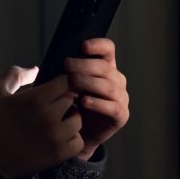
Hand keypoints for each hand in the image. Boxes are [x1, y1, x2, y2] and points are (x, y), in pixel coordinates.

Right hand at [0, 66, 84, 178]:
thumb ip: (15, 74)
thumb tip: (35, 68)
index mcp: (36, 98)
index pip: (65, 82)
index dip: (61, 82)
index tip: (54, 89)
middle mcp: (50, 116)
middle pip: (72, 99)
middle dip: (64, 99)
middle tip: (53, 106)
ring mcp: (57, 136)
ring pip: (77, 120)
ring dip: (69, 119)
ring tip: (57, 122)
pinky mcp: (59, 154)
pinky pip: (78, 141)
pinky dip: (71, 139)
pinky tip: (59, 138)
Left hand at [62, 37, 129, 157]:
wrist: (76, 133)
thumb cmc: (71, 103)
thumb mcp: (68, 84)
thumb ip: (68, 70)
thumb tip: (58, 57)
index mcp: (106, 67)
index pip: (108, 49)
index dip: (98, 45)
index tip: (82, 46)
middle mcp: (117, 80)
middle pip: (105, 67)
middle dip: (85, 65)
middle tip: (67, 65)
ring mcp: (121, 98)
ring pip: (108, 86)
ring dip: (89, 82)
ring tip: (72, 82)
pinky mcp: (121, 115)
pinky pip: (112, 107)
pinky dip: (97, 103)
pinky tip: (83, 101)